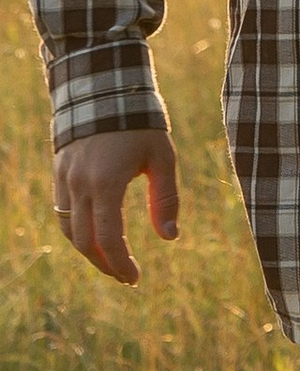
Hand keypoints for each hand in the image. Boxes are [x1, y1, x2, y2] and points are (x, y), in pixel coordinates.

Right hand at [53, 131, 179, 286]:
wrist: (102, 91)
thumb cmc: (140, 125)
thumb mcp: (162, 158)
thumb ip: (166, 198)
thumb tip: (170, 237)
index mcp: (106, 183)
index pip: (110, 239)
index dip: (121, 264)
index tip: (135, 278)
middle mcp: (79, 186)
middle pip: (85, 242)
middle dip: (105, 265)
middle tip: (126, 277)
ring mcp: (65, 180)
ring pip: (69, 231)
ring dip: (89, 252)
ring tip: (112, 261)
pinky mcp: (59, 174)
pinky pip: (62, 213)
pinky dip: (77, 232)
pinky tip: (96, 237)